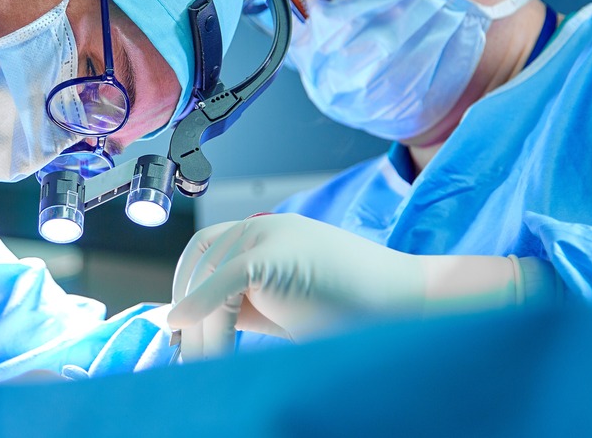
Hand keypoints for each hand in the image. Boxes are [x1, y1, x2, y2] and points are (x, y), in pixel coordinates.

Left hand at [169, 214, 532, 360]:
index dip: (186, 285)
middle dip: (186, 307)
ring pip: (209, 279)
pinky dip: (200, 310)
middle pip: (201, 262)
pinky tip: (191, 335)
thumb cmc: (355, 310)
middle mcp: (265, 227)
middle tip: (182, 353)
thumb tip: (192, 324)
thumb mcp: (284, 304)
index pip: (206, 248)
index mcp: (268, 233)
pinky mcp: (274, 254)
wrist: (411, 303)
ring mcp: (270, 236)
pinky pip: (222, 284)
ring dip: (201, 327)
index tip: (181, 327)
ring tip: (202, 364)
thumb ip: (242, 304)